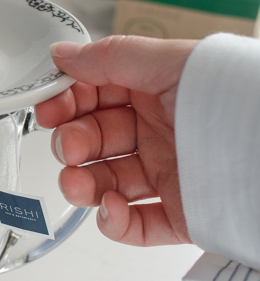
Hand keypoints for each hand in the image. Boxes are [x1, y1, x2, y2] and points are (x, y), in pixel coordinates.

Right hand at [35, 35, 197, 245]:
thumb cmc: (232, 97)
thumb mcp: (169, 63)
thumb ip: (110, 58)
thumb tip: (62, 55)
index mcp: (154, 94)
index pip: (95, 98)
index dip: (66, 103)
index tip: (48, 109)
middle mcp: (157, 133)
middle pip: (95, 143)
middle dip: (71, 144)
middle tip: (68, 145)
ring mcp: (166, 176)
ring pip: (106, 185)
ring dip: (81, 186)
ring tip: (78, 184)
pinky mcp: (178, 215)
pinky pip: (135, 225)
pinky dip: (113, 223)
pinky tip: (110, 208)